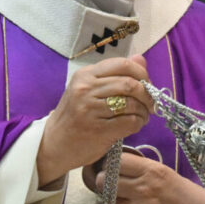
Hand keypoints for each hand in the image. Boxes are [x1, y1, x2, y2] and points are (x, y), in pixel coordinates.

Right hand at [36, 56, 153, 185]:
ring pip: (132, 103)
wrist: (54, 144)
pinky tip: (136, 124)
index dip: (141, 73)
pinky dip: (139, 123)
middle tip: (150, 103)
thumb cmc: (75, 116)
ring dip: (144, 111)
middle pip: (129, 84)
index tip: (147, 84)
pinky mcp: (98, 130)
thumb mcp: (89, 90)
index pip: (122, 64)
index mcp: (85, 75)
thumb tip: (140, 59)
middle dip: (147, 94)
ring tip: (143, 115)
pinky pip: (130, 122)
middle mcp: (86, 89)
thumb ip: (114, 74)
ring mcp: (90, 110)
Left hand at [84, 152, 204, 203]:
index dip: (111, 165)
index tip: (112, 169)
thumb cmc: (190, 198)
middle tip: (111, 189)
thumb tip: (120, 170)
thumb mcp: (170, 176)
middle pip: (105, 182)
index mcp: (153, 171)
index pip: (118, 161)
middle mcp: (143, 189)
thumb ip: (145, 173)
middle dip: (105, 185)